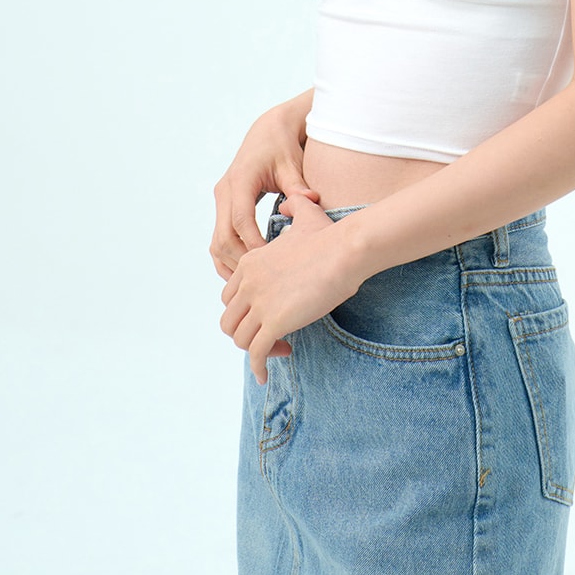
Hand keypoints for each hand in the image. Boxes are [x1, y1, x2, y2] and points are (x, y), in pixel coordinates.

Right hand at [210, 93, 319, 279]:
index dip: (254, 244)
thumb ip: (298, 185)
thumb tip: (312, 201)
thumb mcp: (292, 164)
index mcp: (240, 181)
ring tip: (254, 283)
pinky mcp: (225, 206)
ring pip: (216, 242)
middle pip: (223, 237)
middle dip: (241, 260)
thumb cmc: (282, 147)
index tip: (272, 263)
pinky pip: (219, 238)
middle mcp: (225, 191)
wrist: (269, 130)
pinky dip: (228, 257)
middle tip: (265, 279)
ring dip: (231, 263)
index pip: (241, 221)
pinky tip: (245, 272)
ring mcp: (221, 199)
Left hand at [220, 193, 360, 383]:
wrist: (345, 250)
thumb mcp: (305, 214)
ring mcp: (260, 303)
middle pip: (230, 320)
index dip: (244, 312)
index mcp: (250, 263)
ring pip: (240, 339)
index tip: (266, 317)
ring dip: (255, 350)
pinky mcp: (275, 322)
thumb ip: (292, 205)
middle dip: (246, 332)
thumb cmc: (331, 235)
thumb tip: (289, 200)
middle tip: (270, 337)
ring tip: (279, 349)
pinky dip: (258, 367)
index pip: (230, 298)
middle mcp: (248, 283)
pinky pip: (256, 353)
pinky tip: (266, 374)